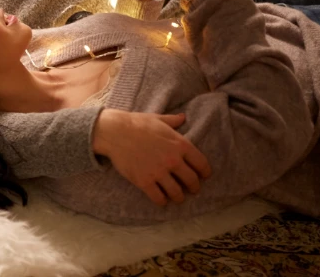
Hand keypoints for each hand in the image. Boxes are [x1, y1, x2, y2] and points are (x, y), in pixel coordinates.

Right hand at [93, 109, 211, 205]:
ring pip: (177, 193)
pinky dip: (162, 201)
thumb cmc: (136, 123)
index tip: (203, 176)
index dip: (205, 172)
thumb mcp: (157, 119)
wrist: (114, 131)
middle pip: (192, 181)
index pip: (202, 164)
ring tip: (177, 197)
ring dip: (179, 197)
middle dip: (194, 187)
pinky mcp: (144, 181)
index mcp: (180, 144)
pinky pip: (159, 198)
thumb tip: (183, 117)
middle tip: (192, 190)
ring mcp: (159, 172)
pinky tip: (161, 199)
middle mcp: (173, 160)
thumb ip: (173, 121)